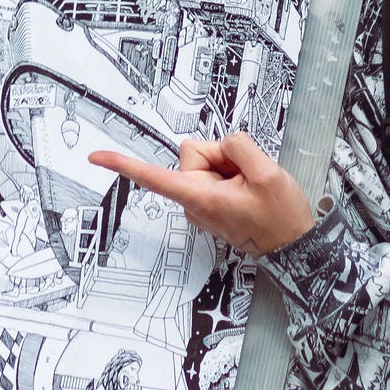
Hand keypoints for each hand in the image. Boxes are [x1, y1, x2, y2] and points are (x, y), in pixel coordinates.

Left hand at [89, 130, 315, 257]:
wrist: (294, 245)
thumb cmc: (280, 216)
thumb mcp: (267, 172)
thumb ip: (239, 147)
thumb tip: (225, 143)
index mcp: (199, 196)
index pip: (153, 177)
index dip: (123, 164)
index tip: (95, 157)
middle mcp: (193, 202)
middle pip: (195, 153)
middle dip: (222, 155)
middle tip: (248, 177)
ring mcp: (201, 203)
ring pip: (208, 160)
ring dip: (230, 166)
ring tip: (251, 187)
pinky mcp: (210, 202)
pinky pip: (216, 172)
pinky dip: (232, 175)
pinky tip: (248, 190)